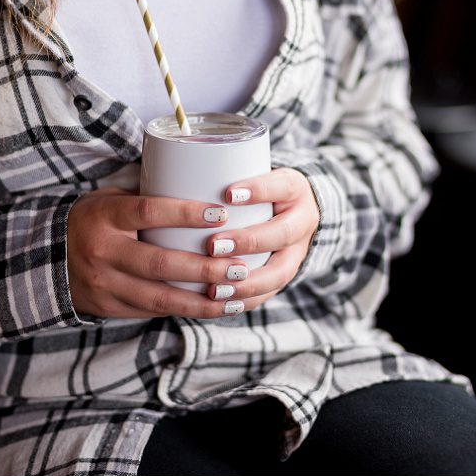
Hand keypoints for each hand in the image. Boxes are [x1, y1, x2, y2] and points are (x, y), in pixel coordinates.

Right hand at [66, 187, 253, 318]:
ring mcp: (103, 284)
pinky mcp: (108, 308)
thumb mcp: (109, 199)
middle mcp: (102, 251)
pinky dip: (185, 311)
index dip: (186, 213)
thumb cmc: (94, 221)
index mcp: (104, 216)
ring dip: (202, 300)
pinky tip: (213, 308)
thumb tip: (200, 178)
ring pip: (160, 298)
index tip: (221, 213)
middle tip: (241, 267)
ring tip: (236, 296)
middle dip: (205, 268)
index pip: (148, 212)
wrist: (45, 258)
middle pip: (160, 263)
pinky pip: (152, 312)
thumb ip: (146, 196)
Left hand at [205, 167, 319, 304]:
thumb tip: (172, 171)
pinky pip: (270, 293)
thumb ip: (225, 172)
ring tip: (215, 288)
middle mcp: (303, 220)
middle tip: (212, 246)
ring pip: (280, 272)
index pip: (280, 186)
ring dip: (246, 282)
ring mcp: (298, 251)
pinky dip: (246, 301)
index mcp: (294, 189)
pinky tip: (222, 304)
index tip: (228, 192)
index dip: (258, 190)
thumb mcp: (254, 172)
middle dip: (248, 242)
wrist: (294, 208)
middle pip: (281, 234)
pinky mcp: (287, 274)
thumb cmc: (259, 188)